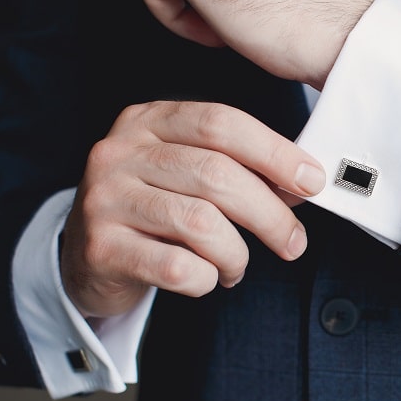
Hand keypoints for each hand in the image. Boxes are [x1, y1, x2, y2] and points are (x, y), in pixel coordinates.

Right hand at [60, 101, 325, 317]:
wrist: (87, 256)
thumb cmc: (156, 210)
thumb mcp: (189, 173)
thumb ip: (239, 168)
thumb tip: (303, 182)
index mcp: (149, 121)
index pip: (221, 123)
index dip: (274, 151)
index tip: (312, 180)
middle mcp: (121, 152)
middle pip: (217, 174)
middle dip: (270, 214)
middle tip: (294, 243)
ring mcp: (106, 198)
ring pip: (201, 223)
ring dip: (237, 253)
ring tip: (237, 266)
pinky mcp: (101, 247)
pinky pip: (178, 267)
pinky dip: (207, 278)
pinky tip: (207, 278)